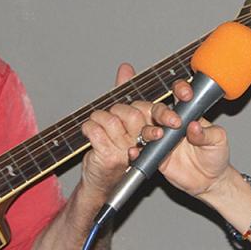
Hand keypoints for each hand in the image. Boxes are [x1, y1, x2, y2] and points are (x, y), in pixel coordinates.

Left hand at [79, 63, 148, 197]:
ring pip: (111, 119)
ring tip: (96, 124)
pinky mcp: (109, 157)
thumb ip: (126, 92)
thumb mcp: (123, 119)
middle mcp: (142, 143)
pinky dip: (87, 127)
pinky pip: (95, 130)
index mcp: (151, 131)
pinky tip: (88, 131)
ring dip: (98, 118)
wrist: (101, 182)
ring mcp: (126, 151)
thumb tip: (126, 68)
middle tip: (110, 116)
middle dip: (116, 110)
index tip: (160, 111)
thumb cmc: (114, 148)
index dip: (163, 113)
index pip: (159, 114)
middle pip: (133, 114)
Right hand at [131, 79, 231, 197]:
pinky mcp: (155, 155)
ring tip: (158, 136)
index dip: (180, 90)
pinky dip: (136, 151)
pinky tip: (136, 151)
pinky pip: (141, 150)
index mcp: (188, 114)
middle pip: (158, 109)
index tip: (186, 95)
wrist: (209, 181)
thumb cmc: (215, 155)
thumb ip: (207, 133)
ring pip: (145, 127)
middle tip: (174, 122)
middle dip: (162, 112)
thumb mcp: (218, 141)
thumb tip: (195, 126)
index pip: (180, 95)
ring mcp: (162, 139)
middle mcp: (171, 124)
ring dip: (148, 130)